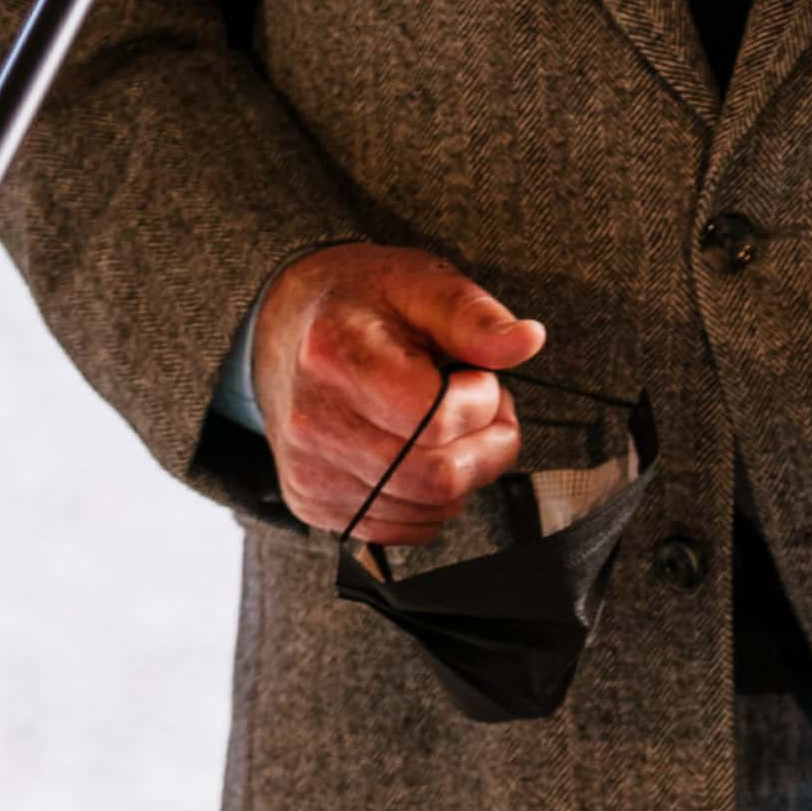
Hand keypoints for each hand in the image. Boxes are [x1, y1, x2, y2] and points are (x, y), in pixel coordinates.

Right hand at [250, 242, 543, 546]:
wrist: (284, 326)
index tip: (478, 376)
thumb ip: (473, 315)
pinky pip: (400, 529)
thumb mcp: (419, 282)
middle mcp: (312, 424)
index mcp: (336, 357)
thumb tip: (527, 342)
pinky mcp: (311, 503)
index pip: (438, 419)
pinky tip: (424, 454)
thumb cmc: (361, 300)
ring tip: (450, 424)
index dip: (484, 400)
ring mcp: (308, 471)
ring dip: (463, 472)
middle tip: (484, 407)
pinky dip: (432, 501)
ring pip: (426, 510)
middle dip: (489, 445)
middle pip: (437, 476)